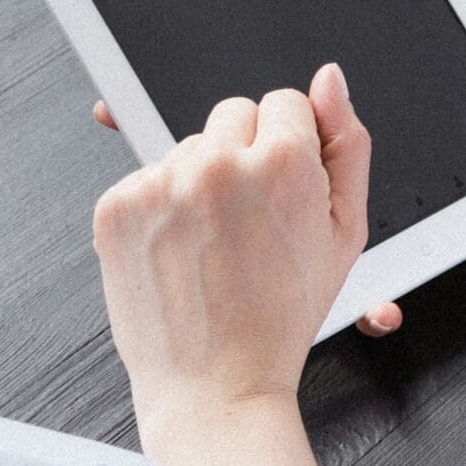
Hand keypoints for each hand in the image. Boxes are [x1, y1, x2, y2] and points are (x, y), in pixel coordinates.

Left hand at [92, 96, 402, 336]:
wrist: (216, 386)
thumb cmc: (281, 317)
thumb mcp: (344, 233)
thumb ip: (346, 145)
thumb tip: (330, 79)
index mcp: (283, 163)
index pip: (284, 102)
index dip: (289, 150)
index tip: (281, 194)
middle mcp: (218, 164)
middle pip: (233, 113)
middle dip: (244, 155)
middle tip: (249, 223)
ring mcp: (161, 183)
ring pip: (189, 146)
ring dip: (200, 181)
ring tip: (214, 246)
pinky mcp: (118, 205)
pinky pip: (146, 176)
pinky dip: (161, 208)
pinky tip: (180, 252)